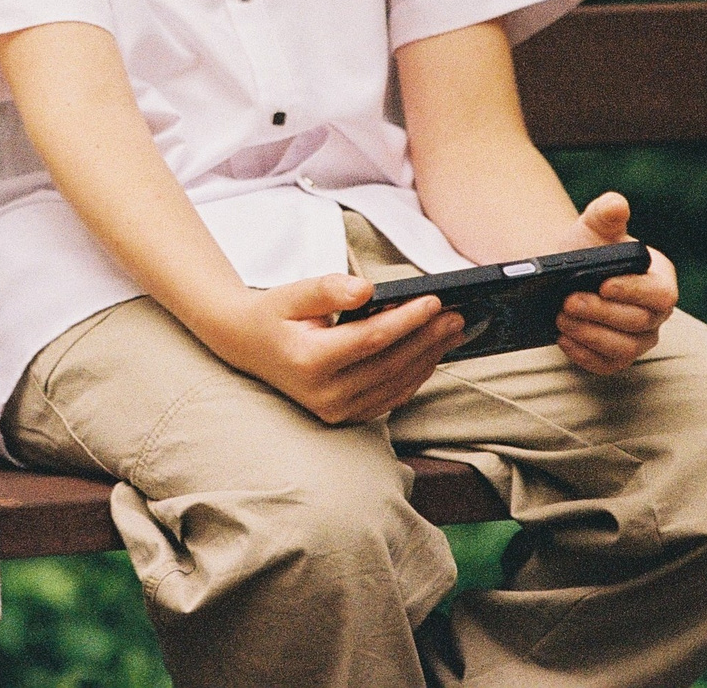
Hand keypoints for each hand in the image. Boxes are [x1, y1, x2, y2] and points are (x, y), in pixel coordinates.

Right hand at [205, 274, 468, 424]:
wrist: (249, 346)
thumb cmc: (276, 313)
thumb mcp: (293, 293)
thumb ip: (328, 289)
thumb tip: (367, 289)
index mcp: (309, 361)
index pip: (371, 339)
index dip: (406, 319)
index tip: (435, 299)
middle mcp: (324, 394)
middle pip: (390, 364)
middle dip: (427, 338)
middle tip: (457, 315)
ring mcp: (335, 411)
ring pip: (395, 384)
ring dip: (428, 357)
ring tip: (452, 331)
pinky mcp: (345, 416)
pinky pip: (390, 398)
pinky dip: (415, 375)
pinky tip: (432, 353)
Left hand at [555, 192, 678, 375]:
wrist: (566, 275)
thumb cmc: (588, 248)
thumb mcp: (594, 226)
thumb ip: (606, 213)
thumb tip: (616, 205)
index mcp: (660, 279)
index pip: (661, 295)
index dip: (634, 292)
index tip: (603, 284)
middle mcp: (656, 314)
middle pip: (639, 323)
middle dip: (601, 313)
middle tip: (568, 301)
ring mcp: (638, 340)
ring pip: (624, 349)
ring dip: (590, 334)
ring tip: (561, 317)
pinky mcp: (616, 358)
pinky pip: (606, 365)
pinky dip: (583, 354)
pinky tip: (563, 338)